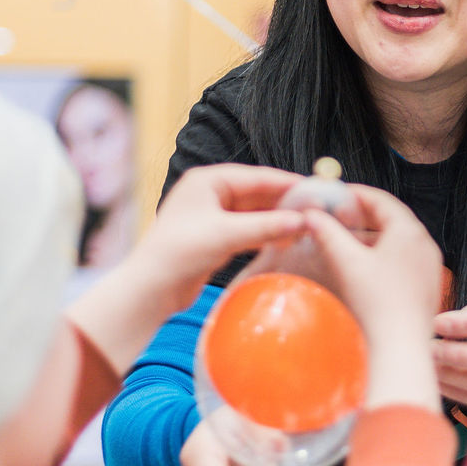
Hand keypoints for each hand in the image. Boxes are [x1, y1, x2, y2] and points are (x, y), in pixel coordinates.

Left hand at [147, 165, 311, 297]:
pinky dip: (265, 234)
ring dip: (276, 220)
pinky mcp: (215, 238)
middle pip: (257, 194)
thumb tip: (302, 220)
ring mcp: (212, 216)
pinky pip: (248, 230)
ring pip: (254, 213)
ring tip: (305, 227)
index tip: (314, 190)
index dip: (286, 183)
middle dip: (284, 203)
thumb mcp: (226, 235)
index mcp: (207, 181)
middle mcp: (210, 194)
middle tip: (315, 211)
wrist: (151, 289)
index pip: (256, 177)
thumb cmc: (179, 253)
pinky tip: (285, 241)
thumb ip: (266, 226)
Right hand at [299, 188, 442, 411]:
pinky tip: (358, 272)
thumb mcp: (346, 261)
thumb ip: (327, 232)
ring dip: (367, 240)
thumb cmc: (377, 304)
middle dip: (358, 218)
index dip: (353, 194)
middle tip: (333, 219)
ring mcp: (428, 269)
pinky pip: (400, 264)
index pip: (380, 200)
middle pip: (389, 221)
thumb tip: (310, 214)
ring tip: (341, 246)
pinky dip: (378, 260)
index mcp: (410, 232)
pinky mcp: (425, 289)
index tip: (332, 196)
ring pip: (394, 244)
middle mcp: (425, 246)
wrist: (399, 350)